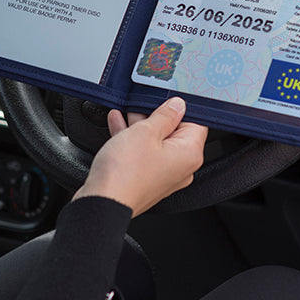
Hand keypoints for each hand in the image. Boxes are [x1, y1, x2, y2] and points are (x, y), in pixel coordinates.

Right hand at [73, 97, 207, 216]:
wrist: (102, 201)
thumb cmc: (125, 172)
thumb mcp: (146, 131)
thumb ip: (164, 115)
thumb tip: (177, 105)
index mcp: (190, 154)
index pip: (196, 123)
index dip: (181, 108)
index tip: (167, 98)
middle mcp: (181, 167)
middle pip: (176, 132)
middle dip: (157, 115)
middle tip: (143, 102)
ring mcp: (164, 175)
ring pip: (157, 142)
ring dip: (142, 125)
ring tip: (127, 110)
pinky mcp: (147, 179)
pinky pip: (144, 153)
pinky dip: (133, 139)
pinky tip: (118, 124)